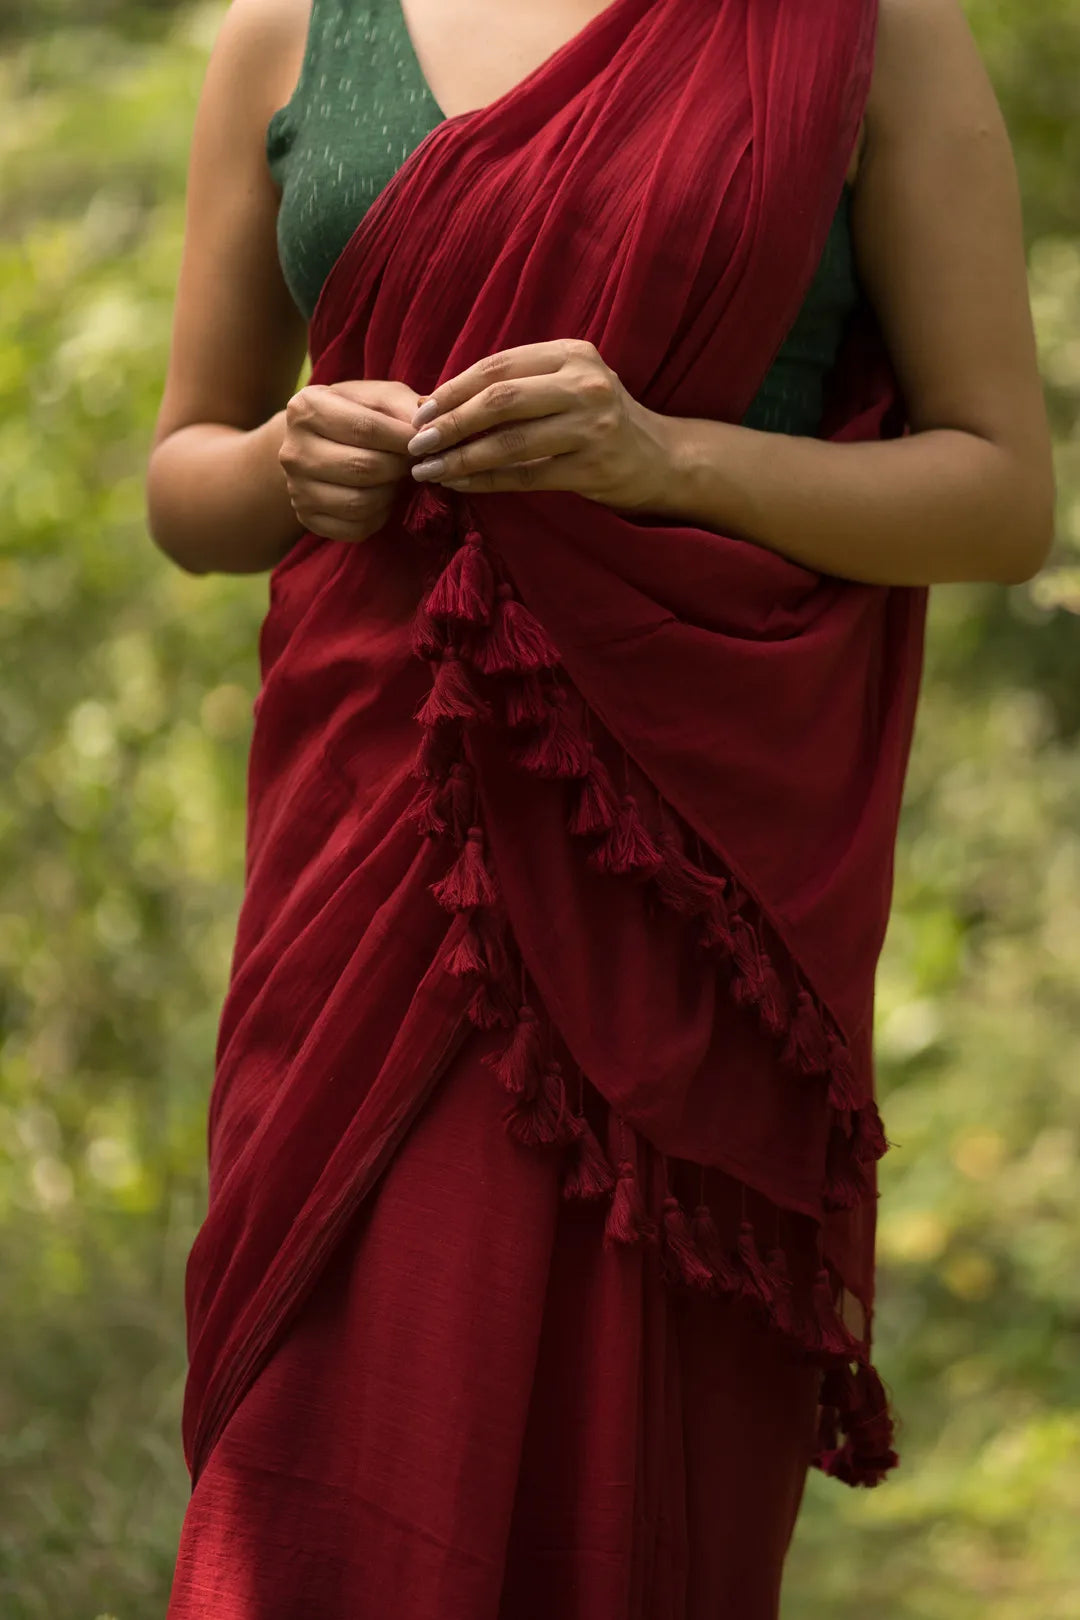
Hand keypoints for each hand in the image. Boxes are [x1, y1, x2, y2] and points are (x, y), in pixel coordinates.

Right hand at [279, 379, 421, 541]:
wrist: (318, 444)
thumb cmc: (357, 415)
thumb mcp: (380, 398)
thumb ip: (406, 407)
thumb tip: (429, 429)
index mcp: (306, 409)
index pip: (365, 428)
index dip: (403, 439)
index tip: (425, 442)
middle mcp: (294, 451)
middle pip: (363, 468)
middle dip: (399, 467)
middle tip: (412, 462)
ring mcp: (296, 489)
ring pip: (360, 502)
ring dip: (390, 493)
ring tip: (394, 478)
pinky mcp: (307, 519)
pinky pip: (356, 528)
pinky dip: (378, 516)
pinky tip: (380, 498)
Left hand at [405, 340, 675, 512]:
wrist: (661, 459)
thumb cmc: (599, 420)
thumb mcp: (570, 383)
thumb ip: (521, 382)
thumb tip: (445, 401)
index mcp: (572, 354)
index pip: (498, 365)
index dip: (454, 388)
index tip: (421, 411)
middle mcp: (584, 384)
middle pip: (500, 399)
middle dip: (451, 423)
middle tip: (417, 443)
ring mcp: (591, 427)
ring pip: (510, 442)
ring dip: (461, 458)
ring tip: (429, 470)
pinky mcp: (592, 468)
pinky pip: (525, 476)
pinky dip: (486, 481)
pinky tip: (460, 484)